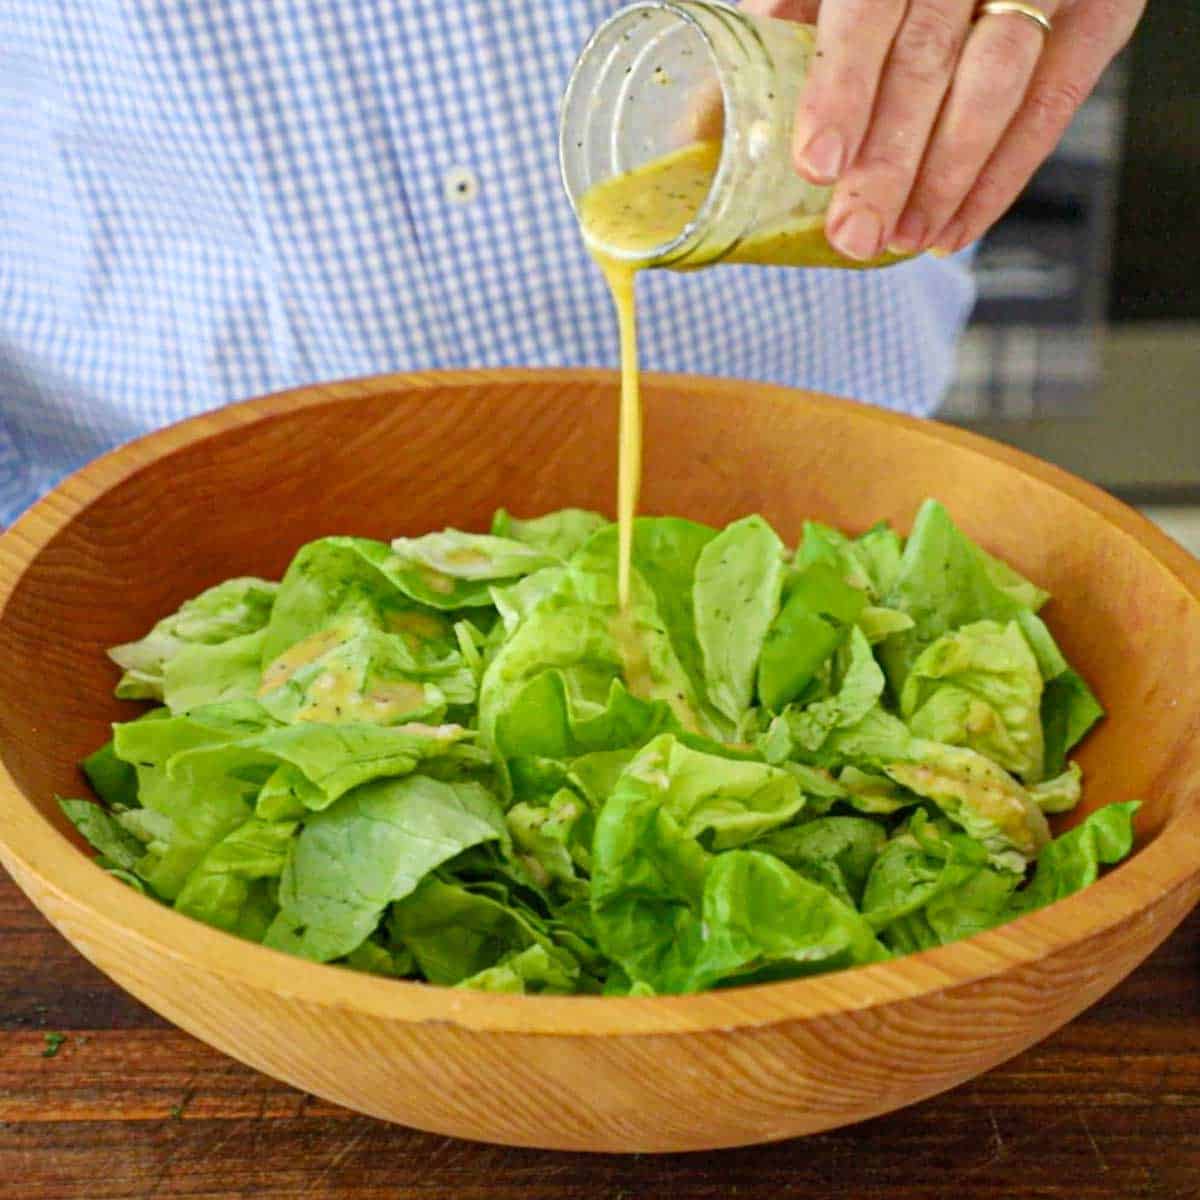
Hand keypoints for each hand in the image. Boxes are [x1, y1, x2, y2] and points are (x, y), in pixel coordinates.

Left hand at [743, 0, 1143, 258]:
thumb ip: (782, 28)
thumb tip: (706, 127)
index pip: (869, 6)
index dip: (841, 86)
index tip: (817, 164)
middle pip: (932, 57)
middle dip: (891, 160)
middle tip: (854, 232)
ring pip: (999, 82)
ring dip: (946, 177)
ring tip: (900, 239)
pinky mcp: (1100, 7)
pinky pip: (1055, 102)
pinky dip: (1003, 177)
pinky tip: (955, 228)